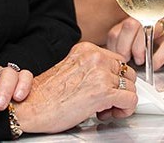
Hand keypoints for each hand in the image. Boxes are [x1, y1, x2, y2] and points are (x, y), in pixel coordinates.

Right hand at [14, 42, 136, 133]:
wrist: (31, 106)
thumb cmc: (46, 94)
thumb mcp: (72, 69)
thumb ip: (91, 69)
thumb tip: (109, 78)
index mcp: (87, 50)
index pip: (118, 61)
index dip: (115, 79)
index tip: (107, 90)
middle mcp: (95, 58)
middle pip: (128, 73)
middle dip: (121, 90)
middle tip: (107, 102)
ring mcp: (100, 74)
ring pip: (132, 87)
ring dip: (122, 102)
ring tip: (105, 110)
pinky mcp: (103, 92)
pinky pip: (131, 100)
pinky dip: (125, 110)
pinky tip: (109, 114)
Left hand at [106, 17, 163, 68]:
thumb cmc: (163, 44)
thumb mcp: (142, 44)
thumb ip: (127, 48)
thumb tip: (112, 63)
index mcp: (136, 23)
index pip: (116, 31)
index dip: (114, 48)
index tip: (118, 61)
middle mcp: (149, 21)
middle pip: (128, 26)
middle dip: (124, 47)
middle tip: (128, 61)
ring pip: (145, 31)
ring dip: (139, 49)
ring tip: (139, 62)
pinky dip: (157, 59)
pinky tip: (154, 66)